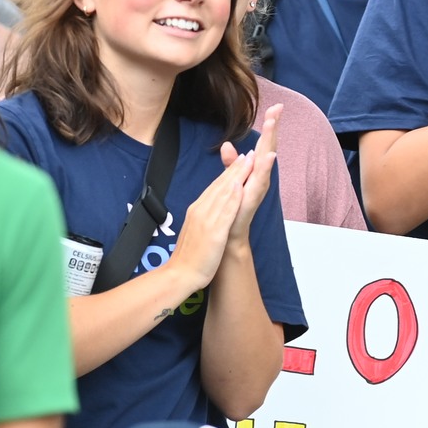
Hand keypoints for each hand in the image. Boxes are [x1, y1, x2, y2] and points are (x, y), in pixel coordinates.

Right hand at [166, 159, 247, 289]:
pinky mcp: (213, 232)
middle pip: (220, 185)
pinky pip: (224, 211)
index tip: (241, 161)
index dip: (228, 173)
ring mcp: (207, 220)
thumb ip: (202, 217)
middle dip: (235, 168)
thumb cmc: (188, 256)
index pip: (215, 187)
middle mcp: (200, 210)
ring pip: (223, 193)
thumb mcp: (195, 230)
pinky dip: (232, 197)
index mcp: (197, 210)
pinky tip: (240, 186)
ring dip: (236, 176)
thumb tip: (209, 209)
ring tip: (249, 161)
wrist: (179, 274)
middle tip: (249, 153)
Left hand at [219, 104, 280, 247]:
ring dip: (270, 141)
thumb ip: (231, 163)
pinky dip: (266, 167)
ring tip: (273, 123)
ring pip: (267, 159)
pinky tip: (269, 155)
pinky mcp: (253, 197)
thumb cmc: (233, 207)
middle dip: (273, 127)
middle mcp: (261, 175)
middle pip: (269, 146)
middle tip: (278, 107)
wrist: (229, 233)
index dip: (270, 125)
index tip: (275, 106)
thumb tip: (227, 145)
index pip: (263, 143)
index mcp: (255, 169)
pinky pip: (261, 180)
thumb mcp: (232, 180)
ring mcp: (259, 185)